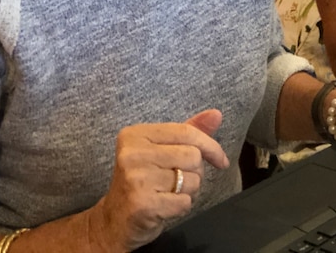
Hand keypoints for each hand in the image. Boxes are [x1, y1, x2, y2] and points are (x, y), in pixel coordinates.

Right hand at [88, 109, 229, 250]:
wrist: (113, 221)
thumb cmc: (142, 180)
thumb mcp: (162, 150)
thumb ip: (189, 131)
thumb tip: (216, 114)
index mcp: (136, 134)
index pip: (187, 132)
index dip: (211, 146)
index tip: (221, 160)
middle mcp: (132, 153)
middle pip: (193, 156)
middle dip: (194, 172)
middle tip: (175, 180)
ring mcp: (136, 179)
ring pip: (192, 180)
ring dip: (187, 190)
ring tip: (167, 192)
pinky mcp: (142, 204)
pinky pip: (184, 202)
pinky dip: (181, 207)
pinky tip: (164, 206)